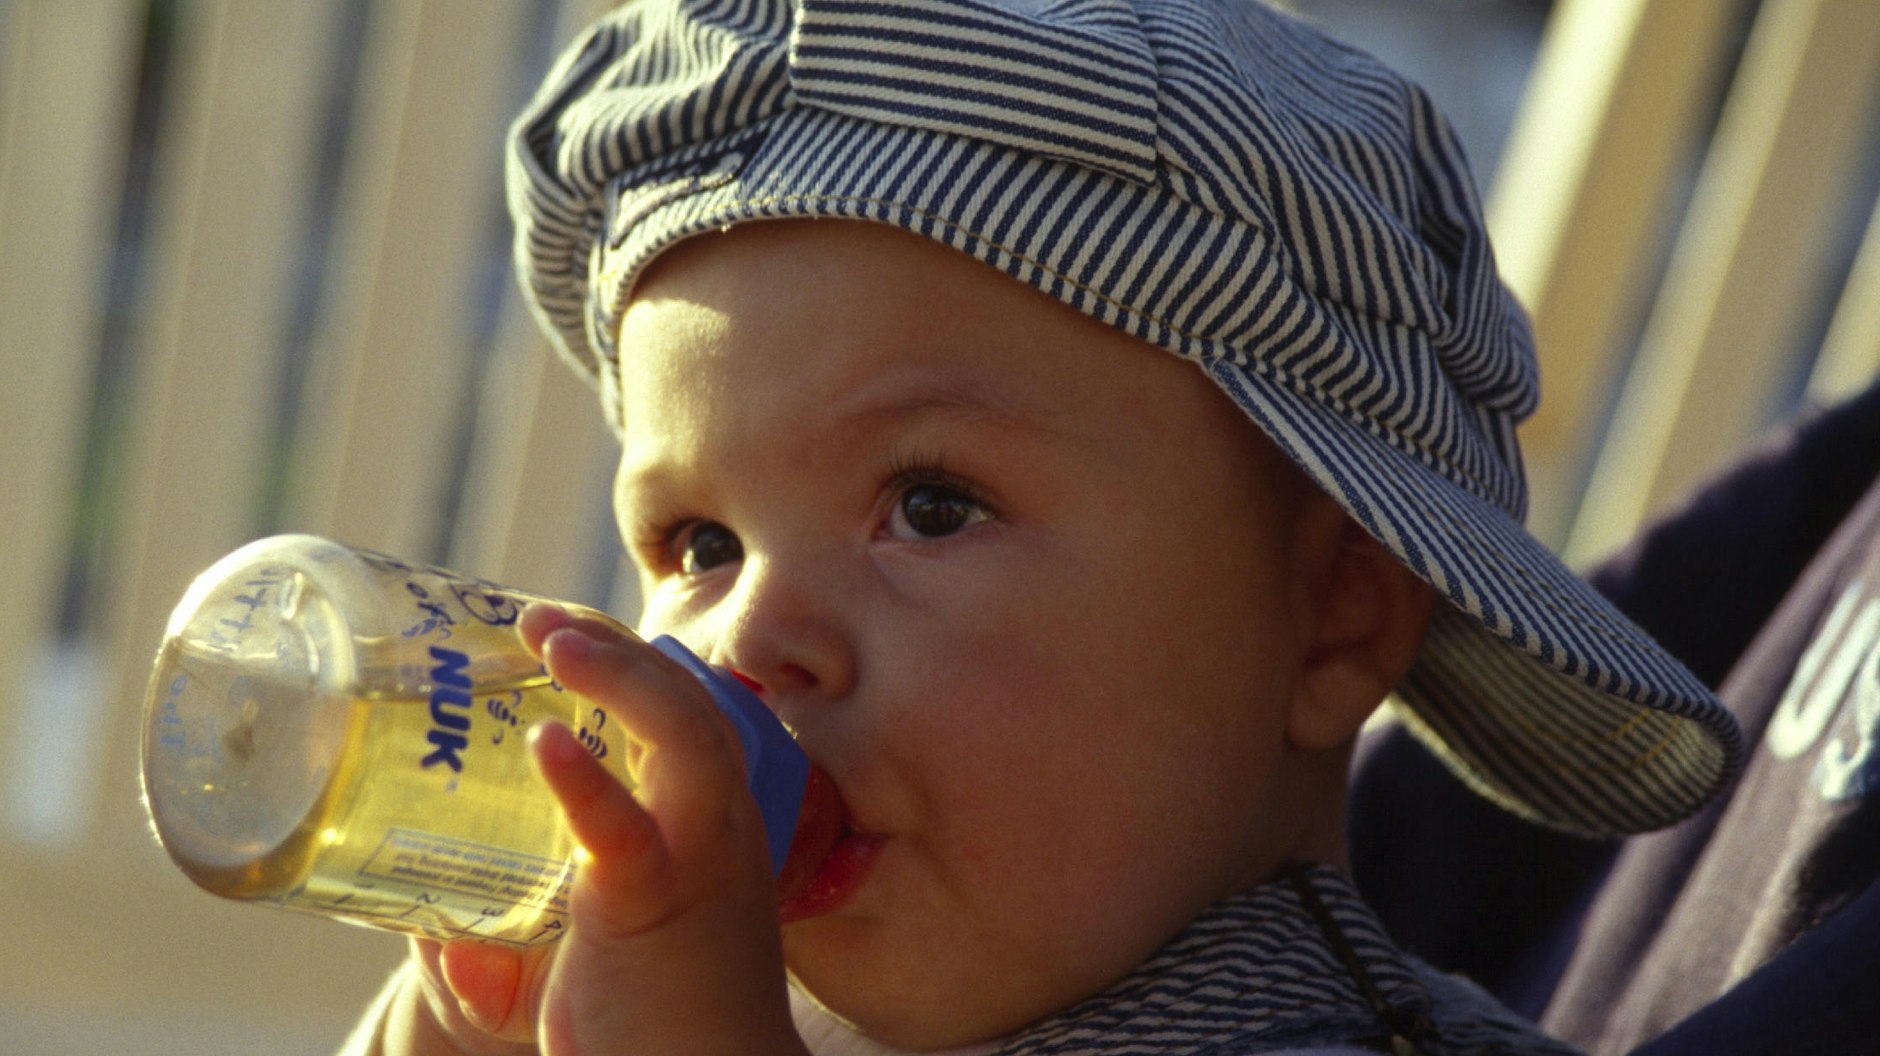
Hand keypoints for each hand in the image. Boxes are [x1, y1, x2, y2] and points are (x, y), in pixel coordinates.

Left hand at [385, 605, 808, 1055]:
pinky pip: (627, 832)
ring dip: (619, 675)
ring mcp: (697, 861)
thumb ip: (513, 940)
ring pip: (683, 736)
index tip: (567, 632)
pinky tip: (546, 742)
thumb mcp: (594, 962)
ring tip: (550, 640)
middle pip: (689, 702)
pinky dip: (586, 782)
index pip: (690, 714)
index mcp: (714, 827)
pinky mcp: (653, 907)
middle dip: (618, 645)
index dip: (635, 659)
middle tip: (537, 619)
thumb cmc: (659, 1027)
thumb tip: (422, 928)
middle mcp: (720, 828)